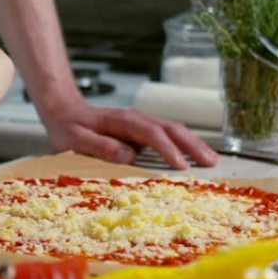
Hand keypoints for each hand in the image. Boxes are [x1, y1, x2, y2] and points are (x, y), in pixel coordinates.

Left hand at [42, 101, 217, 169]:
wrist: (65, 112)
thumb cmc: (68, 129)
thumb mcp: (75, 140)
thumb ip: (99, 146)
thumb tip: (127, 154)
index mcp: (121, 121)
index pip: (150, 133)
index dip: (167, 149)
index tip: (181, 166)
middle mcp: (136, 119)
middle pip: (170, 128)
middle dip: (191, 144)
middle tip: (211, 163)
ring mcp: (141, 123)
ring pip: (173, 130)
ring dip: (193, 143)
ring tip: (212, 160)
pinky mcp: (142, 130)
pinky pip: (168, 135)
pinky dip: (185, 143)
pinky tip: (195, 155)